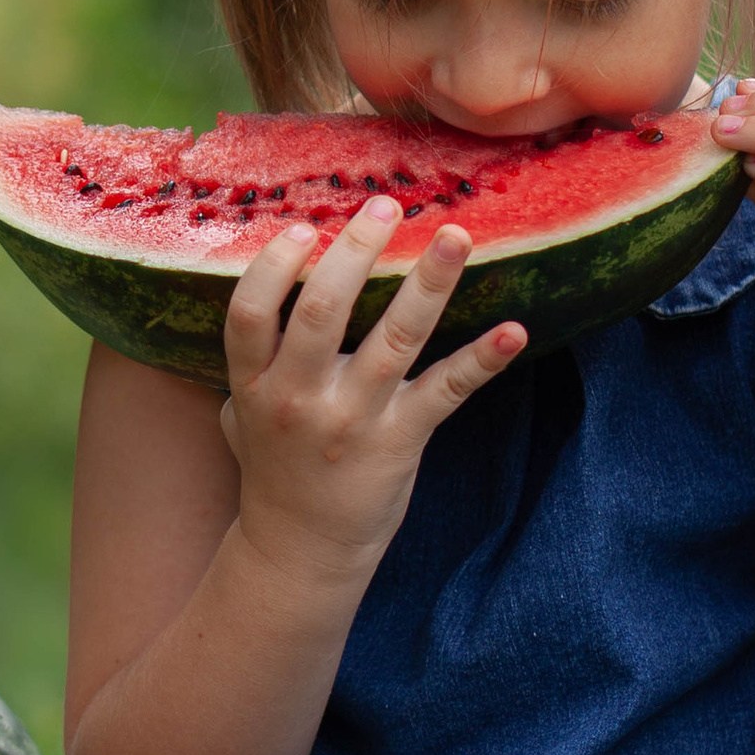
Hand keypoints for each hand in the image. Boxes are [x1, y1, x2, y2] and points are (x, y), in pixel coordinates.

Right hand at [220, 194, 525, 579]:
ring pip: (394, 339)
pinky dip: (482, 361)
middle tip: (385, 206)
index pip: (250, 313)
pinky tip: (514, 331)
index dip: (274, 266)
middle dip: (356, 250)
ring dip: (430, 283)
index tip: (304, 228)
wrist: (302, 549)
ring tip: (457, 235)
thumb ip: (250, 357)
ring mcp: (353, 420)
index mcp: (255, 384)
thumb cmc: (274, 467)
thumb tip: (264, 281)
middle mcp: (300, 398)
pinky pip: (446, 392)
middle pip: (322, 311)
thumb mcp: (241, 412)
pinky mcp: (401, 440)